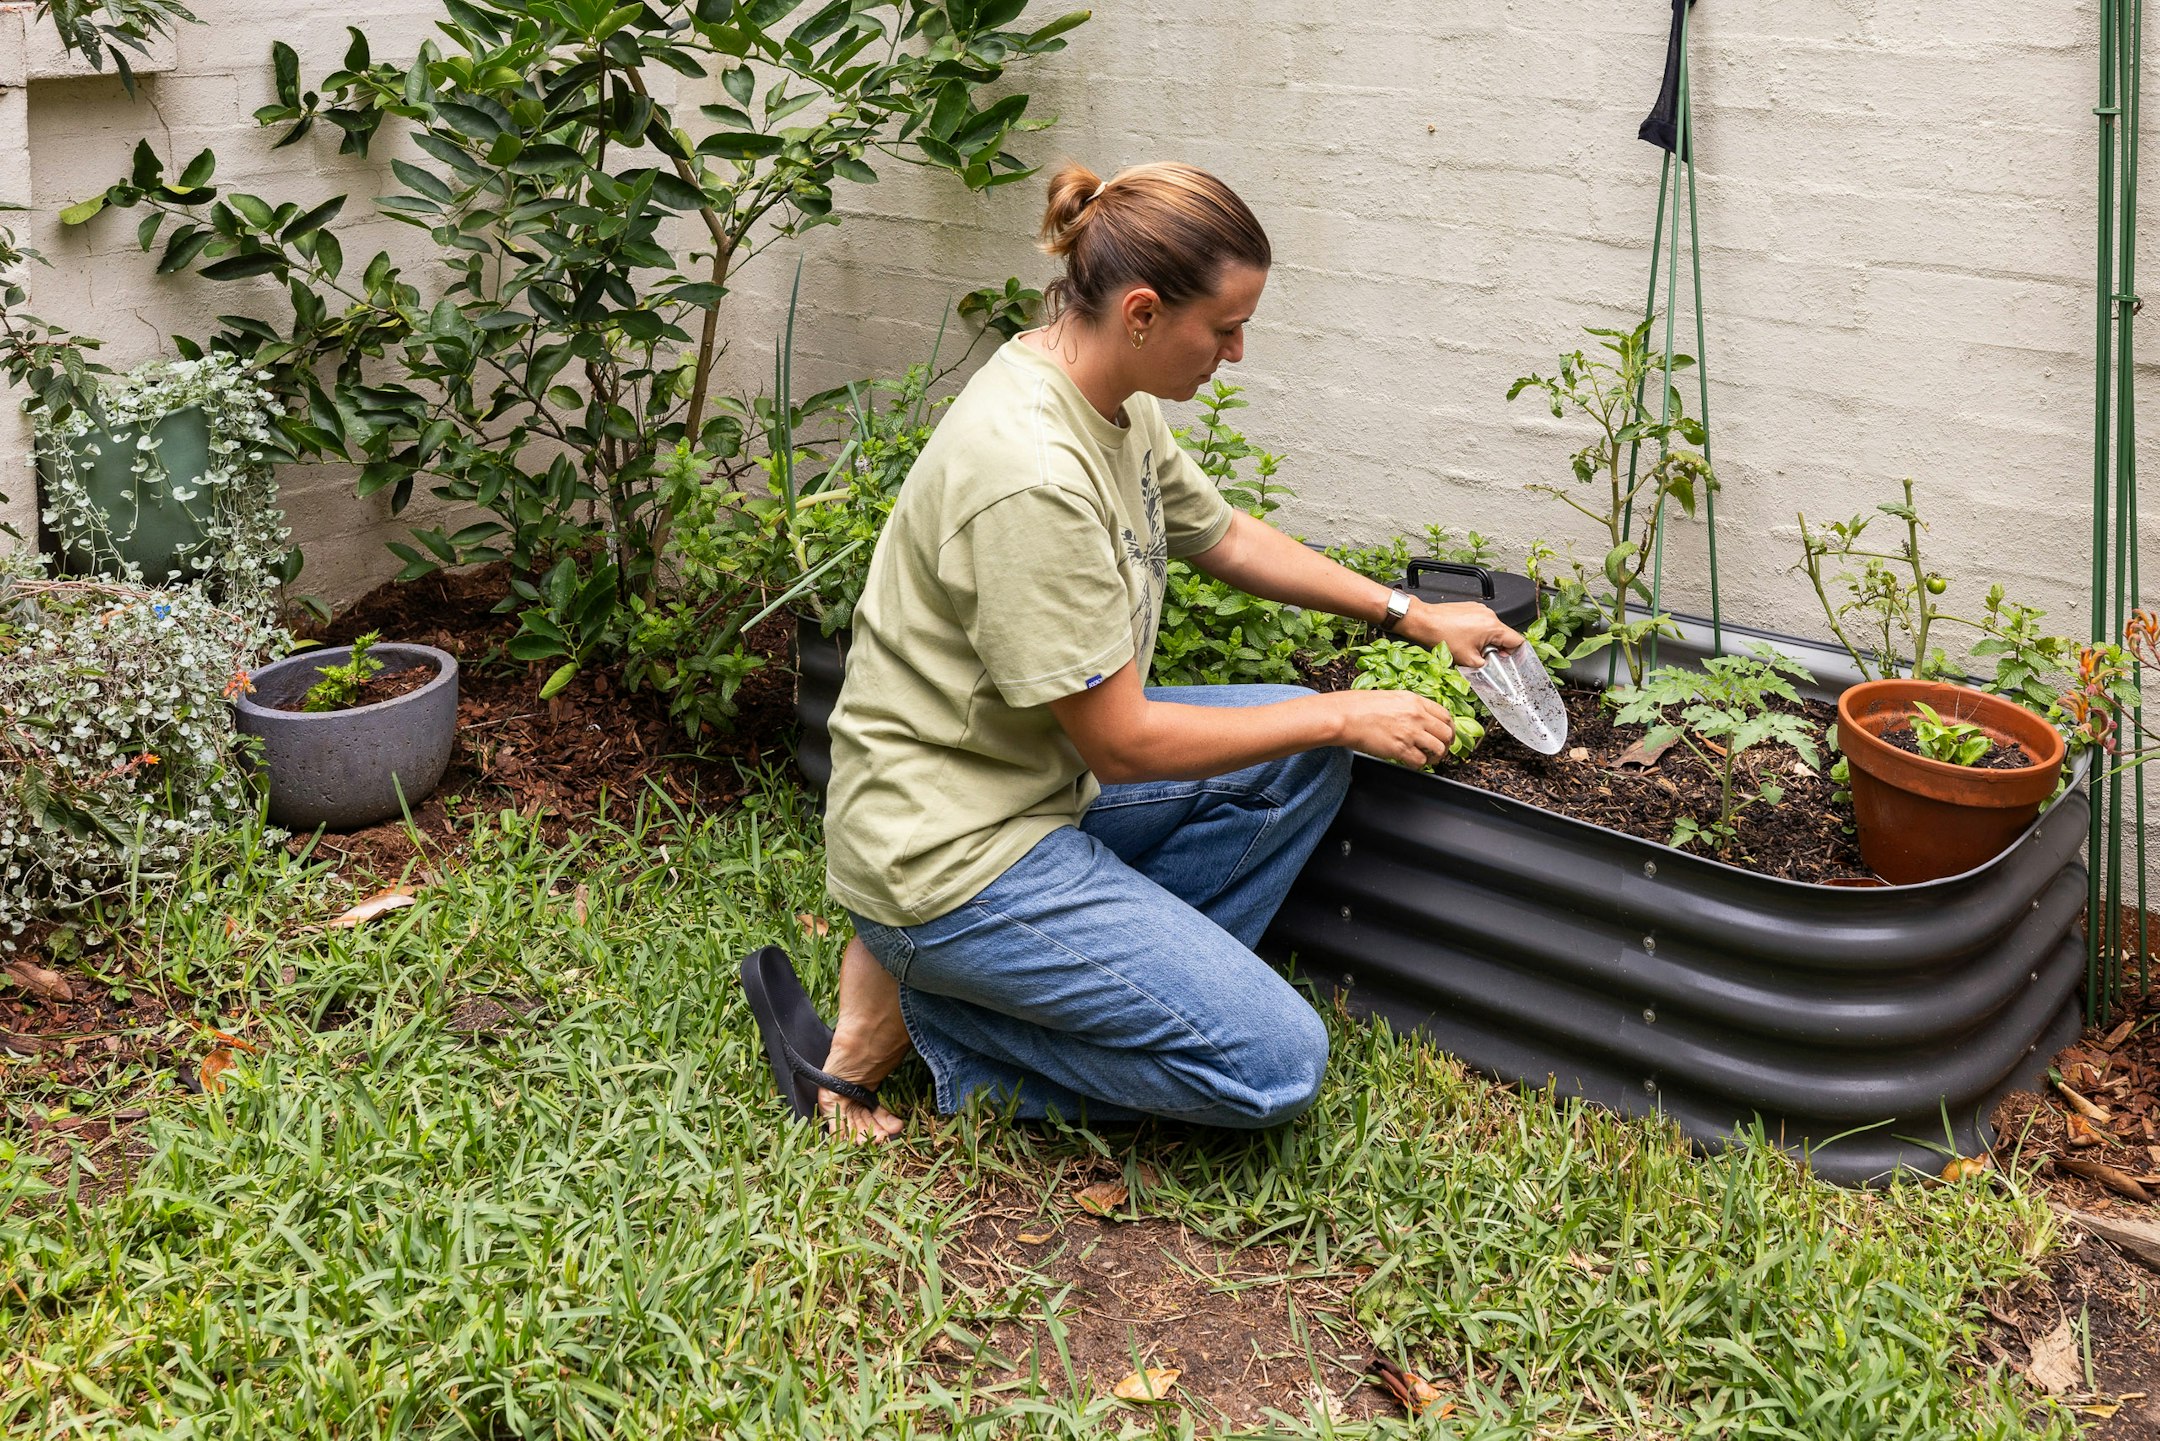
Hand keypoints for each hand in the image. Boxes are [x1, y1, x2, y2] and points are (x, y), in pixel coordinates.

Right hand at [1328, 689, 1456, 766]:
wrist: (1345, 716)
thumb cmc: (1359, 706)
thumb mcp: (1391, 697)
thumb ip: (1409, 706)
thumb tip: (1418, 717)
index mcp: (1415, 701)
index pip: (1445, 716)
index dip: (1449, 728)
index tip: (1446, 735)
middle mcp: (1417, 716)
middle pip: (1446, 733)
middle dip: (1446, 744)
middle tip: (1441, 750)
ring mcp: (1410, 733)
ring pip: (1438, 749)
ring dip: (1435, 757)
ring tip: (1428, 759)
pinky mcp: (1400, 749)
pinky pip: (1420, 762)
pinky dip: (1419, 765)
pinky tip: (1412, 762)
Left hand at [1398, 600, 1525, 667]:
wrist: (1424, 621)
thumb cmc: (1442, 635)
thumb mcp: (1467, 659)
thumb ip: (1484, 665)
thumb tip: (1490, 667)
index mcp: (1493, 626)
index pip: (1517, 640)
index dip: (1514, 653)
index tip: (1507, 659)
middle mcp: (1489, 615)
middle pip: (1504, 634)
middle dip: (1497, 648)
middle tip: (1484, 656)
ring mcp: (1480, 609)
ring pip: (1492, 628)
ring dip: (1486, 640)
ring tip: (1471, 646)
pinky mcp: (1471, 607)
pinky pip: (1481, 621)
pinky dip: (1477, 631)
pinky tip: (1465, 638)